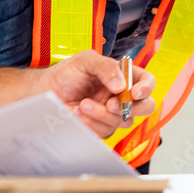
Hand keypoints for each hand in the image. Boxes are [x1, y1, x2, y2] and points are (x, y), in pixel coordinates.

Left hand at [36, 50, 155, 137]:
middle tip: (111, 105)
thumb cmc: (67, 74)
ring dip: (103, 114)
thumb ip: (105, 67)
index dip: (146, 88)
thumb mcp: (86, 61)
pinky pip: (106, 131)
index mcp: (124, 76)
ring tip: (83, 104)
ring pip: (124, 121)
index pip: (147, 82)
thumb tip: (121, 85)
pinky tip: (77, 113)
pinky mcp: (101, 127)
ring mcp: (113, 113)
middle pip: (146, 106)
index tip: (134, 92)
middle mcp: (122, 95)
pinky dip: (92, 123)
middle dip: (132, 108)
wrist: (46, 92)